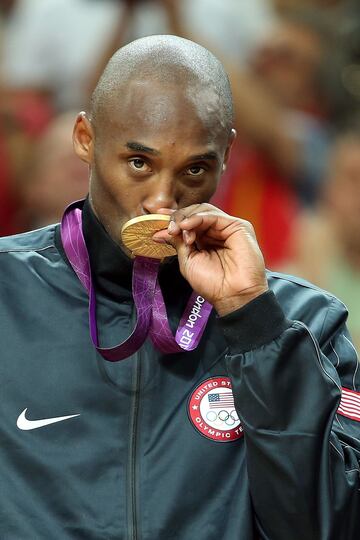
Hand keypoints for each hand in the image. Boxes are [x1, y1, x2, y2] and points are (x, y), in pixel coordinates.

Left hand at [153, 204, 267, 315]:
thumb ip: (178, 243)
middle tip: (168, 229)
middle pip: (194, 213)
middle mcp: (216, 232)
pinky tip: (186, 226)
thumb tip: (163, 231)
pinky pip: (213, 215)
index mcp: (205, 240)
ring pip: (203, 210)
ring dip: (185, 218)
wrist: (232, 295)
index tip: (157, 215)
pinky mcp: (238, 226)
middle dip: (177, 218)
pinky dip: (197, 218)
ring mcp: (227, 228)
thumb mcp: (188, 261)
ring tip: (177, 230)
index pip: (188, 222)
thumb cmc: (213, 284)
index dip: (173, 217)